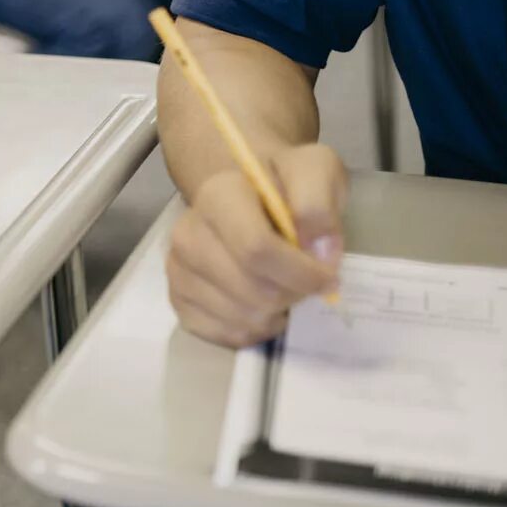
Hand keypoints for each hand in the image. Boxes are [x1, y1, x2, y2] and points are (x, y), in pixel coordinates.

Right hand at [166, 143, 346, 345]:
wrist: (249, 195)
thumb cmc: (284, 187)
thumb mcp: (315, 172)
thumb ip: (320, 203)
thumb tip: (318, 251)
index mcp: (217, 196)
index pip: (256, 249)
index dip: (301, 273)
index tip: (328, 276)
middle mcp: (187, 233)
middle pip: (252, 290)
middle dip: (292, 295)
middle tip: (304, 282)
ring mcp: (178, 269)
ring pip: (240, 317)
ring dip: (275, 313)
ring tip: (282, 289)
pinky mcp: (178, 300)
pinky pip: (226, 334)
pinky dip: (255, 329)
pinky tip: (262, 306)